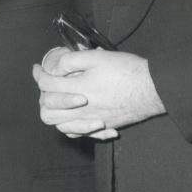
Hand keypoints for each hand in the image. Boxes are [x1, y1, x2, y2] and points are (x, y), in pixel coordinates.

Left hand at [33, 49, 164, 137]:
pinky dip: (74, 126)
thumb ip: (71, 61)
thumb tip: (54, 67)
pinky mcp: (103, 127)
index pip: (47, 86)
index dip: (39, 75)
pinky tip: (78, 114)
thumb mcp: (97, 57)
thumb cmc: (127, 70)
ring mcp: (92, 122)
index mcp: (78, 90)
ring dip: (56, 114)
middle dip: (43, 98)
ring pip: (61, 126)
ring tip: (61, 100)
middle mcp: (82, 110)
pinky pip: (79, 134)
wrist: (154, 88)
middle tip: (49, 86)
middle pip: (47, 112)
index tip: (37, 69)